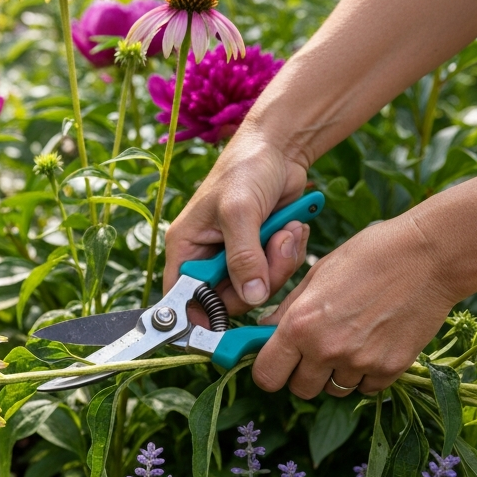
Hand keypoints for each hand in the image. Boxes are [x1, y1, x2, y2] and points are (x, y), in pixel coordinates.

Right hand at [163, 125, 312, 326]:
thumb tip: (252, 296)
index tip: (224, 328)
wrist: (280, 148)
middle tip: (275, 247)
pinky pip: (277, 274)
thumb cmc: (246, 169)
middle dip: (259, 278)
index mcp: (186, 249)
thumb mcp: (240, 211)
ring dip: (280, 262)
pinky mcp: (262, 254)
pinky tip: (293, 227)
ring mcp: (236, 258)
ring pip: (259, 289)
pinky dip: (290, 253)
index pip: (183, 298)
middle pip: (230, 300)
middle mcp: (208, 259)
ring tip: (286, 230)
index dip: (200, 317)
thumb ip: (243, 256)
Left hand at [252, 214, 460, 398]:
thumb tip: (263, 329)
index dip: (270, 371)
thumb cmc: (370, 255)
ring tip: (353, 339)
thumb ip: (287, 309)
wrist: (430, 255)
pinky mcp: (390, 369)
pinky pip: (366, 388)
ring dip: (337, 373)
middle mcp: (326, 349)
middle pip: (300, 390)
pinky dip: (367, 374)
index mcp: (300, 325)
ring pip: (334, 389)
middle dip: (304, 375)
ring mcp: (359, 362)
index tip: (279, 362)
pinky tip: (375, 345)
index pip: (266, 376)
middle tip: (317, 352)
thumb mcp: (318, 274)